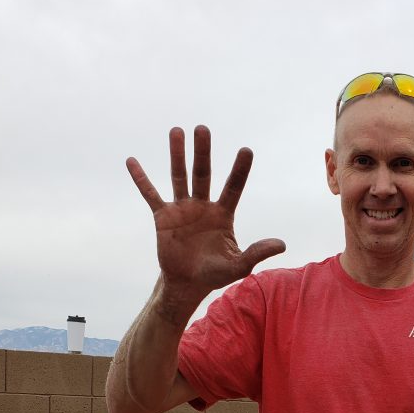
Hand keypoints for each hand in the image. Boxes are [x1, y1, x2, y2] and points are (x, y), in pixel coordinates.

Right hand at [127, 125, 285, 309]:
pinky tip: (132, 161)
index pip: (233, 188)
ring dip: (177, 155)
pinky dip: (141, 179)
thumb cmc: (215, 273)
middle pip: (203, 174)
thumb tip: (281, 244)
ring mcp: (182, 209)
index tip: (246, 150)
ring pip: (179, 177)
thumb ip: (257, 253)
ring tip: (176, 131)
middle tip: (203, 129)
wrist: (188, 283)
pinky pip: (151, 194)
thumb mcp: (239, 266)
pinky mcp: (163, 217)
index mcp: (223, 214)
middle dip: (203, 152)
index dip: (240, 170)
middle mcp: (203, 206)